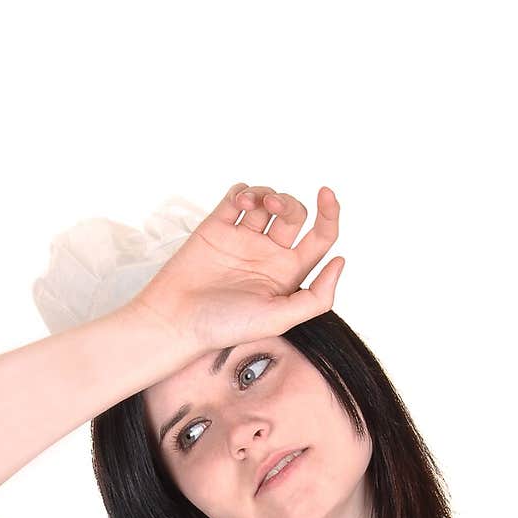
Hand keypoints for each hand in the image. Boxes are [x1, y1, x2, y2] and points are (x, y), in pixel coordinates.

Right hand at [127, 182, 344, 354]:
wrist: (177, 319)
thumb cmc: (225, 325)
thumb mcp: (279, 319)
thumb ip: (316, 298)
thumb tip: (340, 261)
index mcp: (287, 275)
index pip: (319, 238)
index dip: (330, 214)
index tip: (327, 194)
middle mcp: (267, 255)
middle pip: (294, 214)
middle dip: (290, 204)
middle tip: (275, 208)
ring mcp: (242, 240)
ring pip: (267, 201)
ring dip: (267, 193)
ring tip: (253, 204)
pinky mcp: (217, 227)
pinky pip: (238, 197)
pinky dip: (244, 191)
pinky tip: (240, 202)